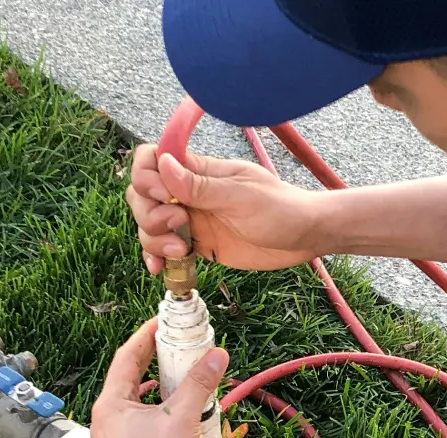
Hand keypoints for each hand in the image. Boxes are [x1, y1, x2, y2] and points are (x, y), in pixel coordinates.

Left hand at [89, 318, 230, 437]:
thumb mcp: (184, 418)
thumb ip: (200, 383)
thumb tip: (215, 357)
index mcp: (110, 407)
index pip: (125, 358)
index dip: (146, 337)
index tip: (162, 324)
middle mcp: (107, 423)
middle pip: (131, 380)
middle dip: (157, 362)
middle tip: (178, 348)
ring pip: (138, 404)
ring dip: (161, 390)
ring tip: (185, 381)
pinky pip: (142, 425)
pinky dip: (161, 413)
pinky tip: (180, 417)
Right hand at [125, 144, 327, 272]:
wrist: (304, 237)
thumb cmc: (280, 209)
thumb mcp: (240, 197)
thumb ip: (200, 185)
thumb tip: (163, 163)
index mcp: (199, 170)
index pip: (152, 158)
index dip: (146, 176)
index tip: (163, 195)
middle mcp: (189, 193)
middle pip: (142, 195)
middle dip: (149, 213)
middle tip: (180, 225)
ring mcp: (191, 219)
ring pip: (149, 223)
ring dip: (153, 238)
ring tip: (180, 250)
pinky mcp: (197, 244)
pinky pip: (164, 248)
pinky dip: (155, 257)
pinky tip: (160, 270)